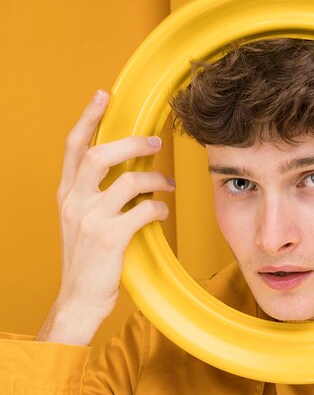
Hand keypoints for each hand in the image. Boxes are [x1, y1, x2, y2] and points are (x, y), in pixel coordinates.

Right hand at [37, 90, 174, 343]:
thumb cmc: (88, 259)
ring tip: (167, 184)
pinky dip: (159, 208)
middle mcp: (74, 202)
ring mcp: (90, 219)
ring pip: (129, 180)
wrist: (79, 298)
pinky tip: (162, 213)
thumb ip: (96, 195)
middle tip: (156, 141)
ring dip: (155, 179)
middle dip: (132, 142)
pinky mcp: (110, 237)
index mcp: (66, 194)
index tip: (103, 96)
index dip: (88, 118)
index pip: (73, 146)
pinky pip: (144, 210)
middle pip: (100, 154)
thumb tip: (129, 171)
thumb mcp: (82, 220)